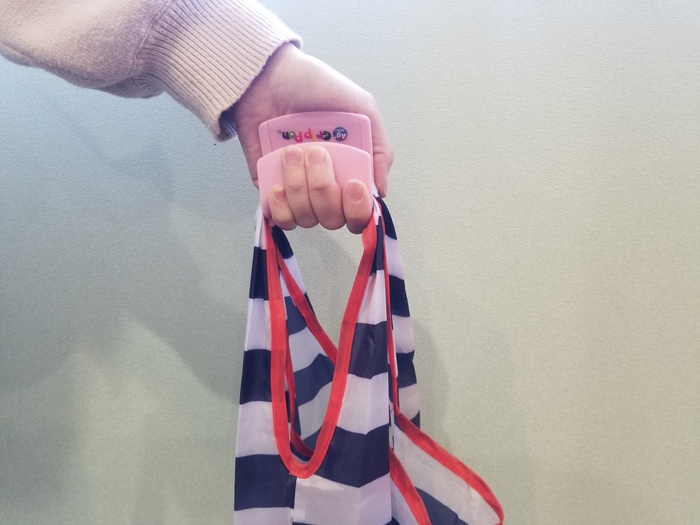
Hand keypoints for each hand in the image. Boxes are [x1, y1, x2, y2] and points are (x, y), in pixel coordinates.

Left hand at [230, 44, 392, 231]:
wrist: (268, 76)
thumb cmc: (316, 86)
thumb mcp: (362, 107)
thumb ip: (380, 148)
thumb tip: (380, 191)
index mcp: (350, 171)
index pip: (358, 213)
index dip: (357, 209)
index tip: (351, 185)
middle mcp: (324, 186)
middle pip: (331, 219)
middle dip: (323, 190)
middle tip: (316, 153)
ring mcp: (296, 190)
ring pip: (304, 217)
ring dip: (299, 188)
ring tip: (290, 152)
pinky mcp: (268, 189)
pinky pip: (278, 218)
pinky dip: (279, 206)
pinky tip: (277, 183)